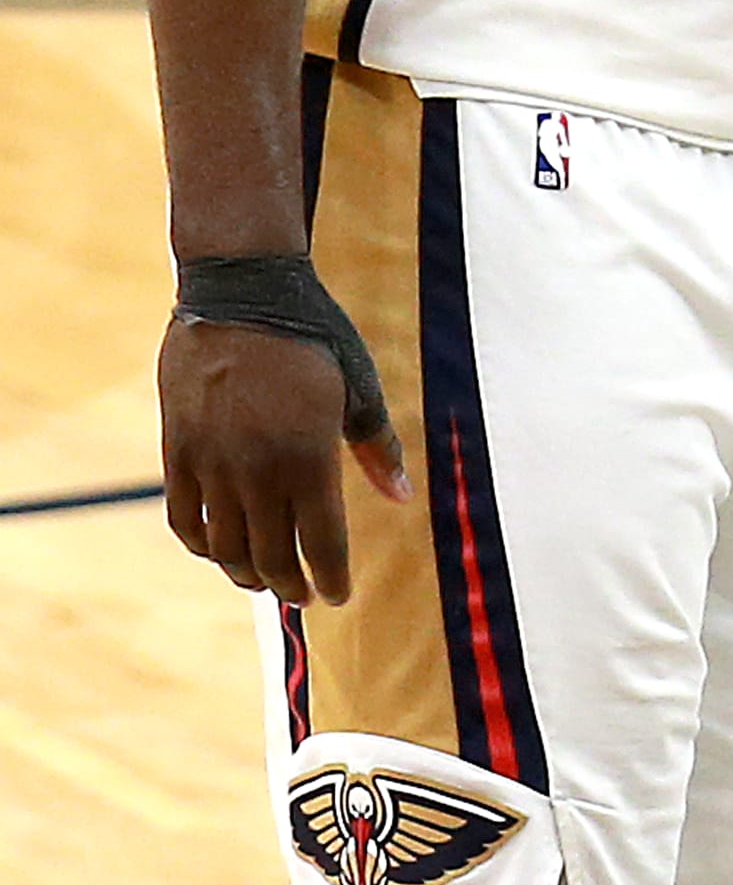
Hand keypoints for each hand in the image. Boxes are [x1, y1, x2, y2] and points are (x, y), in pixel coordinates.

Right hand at [159, 317, 408, 607]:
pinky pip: (186, 520)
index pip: (322, 543)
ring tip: (266, 579)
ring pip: (227, 548)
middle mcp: (258, 468)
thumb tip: (401, 497)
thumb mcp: (356, 384)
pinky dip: (204, 545)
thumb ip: (378, 446)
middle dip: (292, 586)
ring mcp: (213, 462)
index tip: (338, 595)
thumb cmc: (311, 334)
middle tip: (304, 594)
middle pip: (272, 557)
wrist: (240, 290)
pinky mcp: (178, 450)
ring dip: (248, 574)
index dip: (331, 577)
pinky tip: (222, 548)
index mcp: (309, 454)